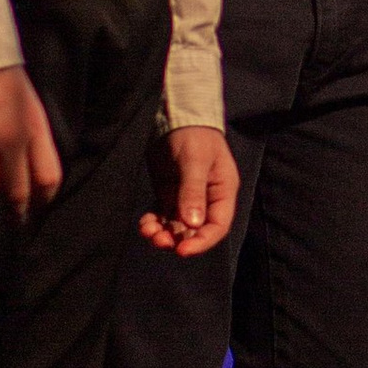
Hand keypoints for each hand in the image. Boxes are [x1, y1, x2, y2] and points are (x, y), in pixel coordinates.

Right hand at [0, 66, 62, 217]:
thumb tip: (32, 174)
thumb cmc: (5, 80)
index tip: (38, 207)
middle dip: (16, 212)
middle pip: (17, 192)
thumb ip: (34, 140)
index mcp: (35, 130)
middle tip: (13, 221)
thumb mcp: (31, 108)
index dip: (44, 199)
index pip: (48, 177)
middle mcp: (11, 140)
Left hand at [141, 125, 239, 258]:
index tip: (182, 250)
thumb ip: (193, 192)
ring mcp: (186, 198)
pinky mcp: (168, 194)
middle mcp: (206, 200)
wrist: (178, 116)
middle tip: (158, 240)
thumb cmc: (194, 135)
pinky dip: (153, 224)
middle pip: (195, 231)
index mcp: (222, 192)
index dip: (202, 242)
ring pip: (176, 227)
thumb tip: (192, 224)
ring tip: (148, 232)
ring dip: (162, 234)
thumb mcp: (195, 161)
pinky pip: (162, 217)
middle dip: (177, 240)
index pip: (217, 226)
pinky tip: (145, 224)